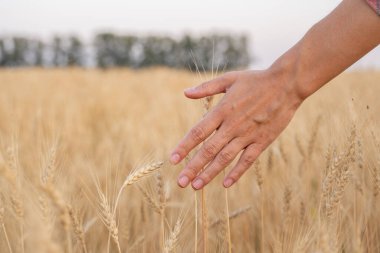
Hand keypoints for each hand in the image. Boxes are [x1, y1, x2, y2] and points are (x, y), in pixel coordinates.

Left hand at [170, 68, 302, 189]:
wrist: (287, 84)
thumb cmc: (256, 80)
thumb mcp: (229, 79)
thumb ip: (206, 88)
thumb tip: (185, 93)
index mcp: (222, 110)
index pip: (198, 132)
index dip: (184, 147)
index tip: (172, 160)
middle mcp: (233, 126)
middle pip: (209, 150)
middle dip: (193, 167)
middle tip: (181, 182)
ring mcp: (248, 135)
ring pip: (225, 158)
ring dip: (210, 173)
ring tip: (196, 186)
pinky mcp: (262, 141)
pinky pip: (247, 160)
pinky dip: (236, 172)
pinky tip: (225, 184)